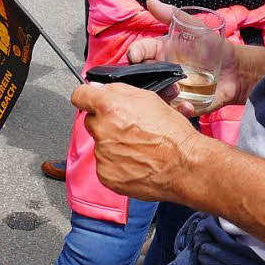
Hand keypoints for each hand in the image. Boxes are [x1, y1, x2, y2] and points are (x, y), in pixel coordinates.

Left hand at [70, 81, 199, 201]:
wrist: (184, 165)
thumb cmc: (172, 133)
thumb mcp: (149, 98)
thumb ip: (117, 91)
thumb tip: (98, 89)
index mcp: (109, 107)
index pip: (80, 96)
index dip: (87, 97)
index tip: (90, 101)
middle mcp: (102, 130)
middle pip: (91, 121)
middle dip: (104, 122)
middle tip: (127, 128)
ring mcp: (102, 154)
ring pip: (100, 144)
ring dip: (112, 144)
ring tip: (137, 147)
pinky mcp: (106, 175)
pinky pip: (104, 165)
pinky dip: (116, 164)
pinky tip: (135, 161)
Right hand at [126, 0, 246, 112]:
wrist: (235, 70)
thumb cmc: (213, 47)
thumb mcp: (194, 27)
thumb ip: (172, 15)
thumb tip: (151, 1)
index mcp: (160, 52)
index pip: (139, 52)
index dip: (134, 53)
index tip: (135, 56)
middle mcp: (161, 71)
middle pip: (141, 76)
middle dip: (143, 77)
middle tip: (155, 75)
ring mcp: (171, 89)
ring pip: (154, 95)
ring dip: (162, 93)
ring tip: (177, 89)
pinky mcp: (183, 104)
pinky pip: (174, 111)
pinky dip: (179, 109)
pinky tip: (188, 104)